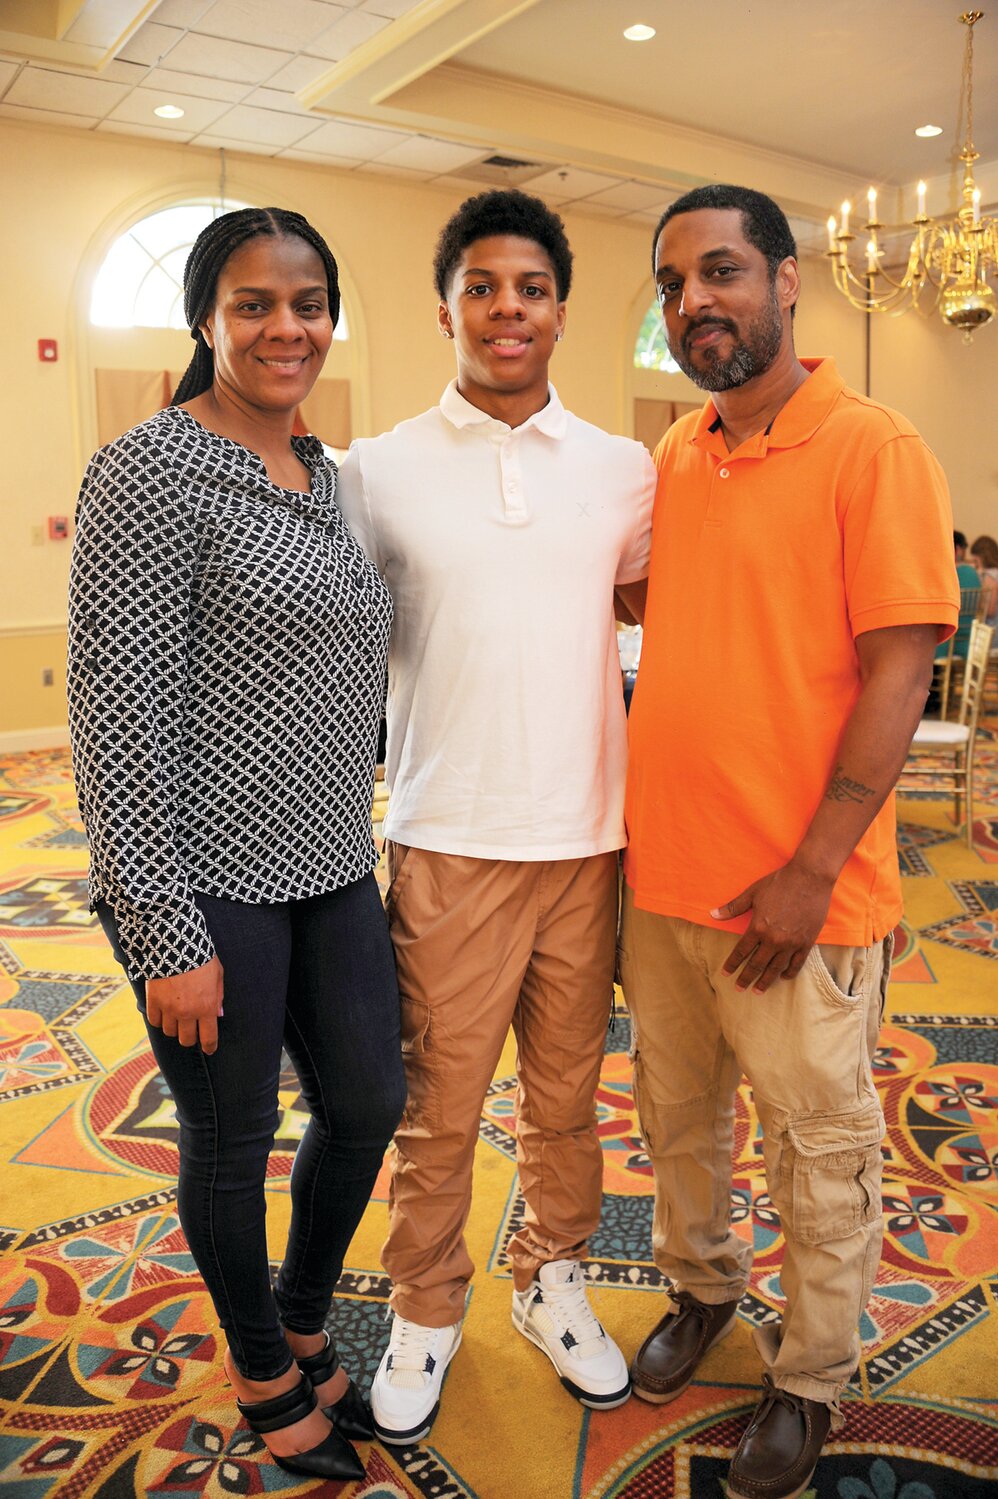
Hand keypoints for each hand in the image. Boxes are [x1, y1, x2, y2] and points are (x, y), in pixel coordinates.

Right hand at [146, 956, 223, 1051]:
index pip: (209, 1038)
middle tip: (191, 1030)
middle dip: (191, 1037)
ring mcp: (169, 1009)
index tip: (209, 1049)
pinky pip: (155, 1021)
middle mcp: (188, 1012)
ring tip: (177, 1016)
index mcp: (207, 1007)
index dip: (209, 1047)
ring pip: (169, 1032)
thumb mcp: (218, 975)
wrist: (175, 944)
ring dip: (174, 1027)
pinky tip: (163, 1011)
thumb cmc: (201, 958)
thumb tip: (218, 1015)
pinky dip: (159, 1019)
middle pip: (186, 1040)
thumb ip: (218, 997)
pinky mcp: (153, 1002)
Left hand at [711, 861, 834, 993]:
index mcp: (758, 927)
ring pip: (775, 968)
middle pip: (756, 965)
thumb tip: (712, 914)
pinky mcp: (806, 942)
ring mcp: (791, 943)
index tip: (726, 974)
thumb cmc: (779, 882)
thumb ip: (733, 907)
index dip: (732, 964)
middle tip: (739, 988)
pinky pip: (796, 964)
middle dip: (746, 978)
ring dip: (766, 981)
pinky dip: (789, 973)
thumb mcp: (752, 893)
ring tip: (758, 991)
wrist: (809, 878)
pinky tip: (783, 978)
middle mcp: (773, 939)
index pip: (741, 952)